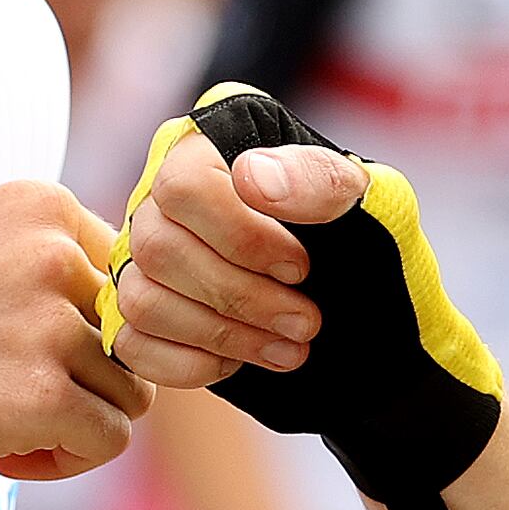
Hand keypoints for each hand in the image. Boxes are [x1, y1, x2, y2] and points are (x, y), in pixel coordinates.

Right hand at [0, 179, 149, 483]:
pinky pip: (107, 441)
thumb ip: (6, 226)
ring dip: (75, 423)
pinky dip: (65, 461)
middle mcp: (54, 256)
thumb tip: (64, 243)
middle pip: (131, 336)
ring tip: (9, 433)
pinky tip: (4, 457)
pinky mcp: (39, 397)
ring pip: (127, 393)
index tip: (33, 351)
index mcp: (39, 207)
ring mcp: (48, 326)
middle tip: (18, 400)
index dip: (87, 325)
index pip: (124, 276)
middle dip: (86, 376)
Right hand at [111, 128, 363, 390]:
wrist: (374, 316)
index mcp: (213, 146)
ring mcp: (144, 258)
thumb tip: (251, 177)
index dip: (240, 236)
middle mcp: (163, 196)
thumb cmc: (370, 246)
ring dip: (221, 335)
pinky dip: (190, 364)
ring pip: (142, 299)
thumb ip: (319, 180)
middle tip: (306, 323)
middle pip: (158, 248)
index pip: (185, 185)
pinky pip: (134, 345)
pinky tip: (241, 362)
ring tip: (288, 349)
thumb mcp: (372, 203)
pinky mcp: (142, 316)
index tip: (300, 267)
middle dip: (240, 297)